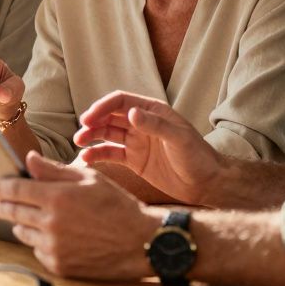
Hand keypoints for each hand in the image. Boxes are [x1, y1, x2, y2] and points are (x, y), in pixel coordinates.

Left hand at [0, 152, 161, 279]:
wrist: (141, 241)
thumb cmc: (118, 205)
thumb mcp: (89, 179)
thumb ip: (54, 169)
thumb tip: (29, 158)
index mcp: (57, 197)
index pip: (16, 190)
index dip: (0, 188)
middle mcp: (51, 223)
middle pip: (13, 212)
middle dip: (1, 206)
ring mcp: (54, 247)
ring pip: (23, 233)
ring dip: (20, 224)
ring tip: (26, 218)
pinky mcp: (59, 265)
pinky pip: (38, 251)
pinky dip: (39, 242)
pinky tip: (50, 236)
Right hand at [74, 91, 224, 204]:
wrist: (206, 183)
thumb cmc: (198, 156)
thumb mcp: (179, 138)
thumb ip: (155, 125)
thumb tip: (131, 112)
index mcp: (152, 111)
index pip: (121, 101)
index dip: (103, 107)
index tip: (89, 118)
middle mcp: (141, 124)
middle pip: (110, 117)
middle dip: (93, 121)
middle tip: (81, 132)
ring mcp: (136, 142)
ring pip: (107, 134)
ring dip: (92, 136)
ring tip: (78, 143)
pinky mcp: (134, 161)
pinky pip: (111, 154)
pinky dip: (97, 154)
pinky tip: (87, 158)